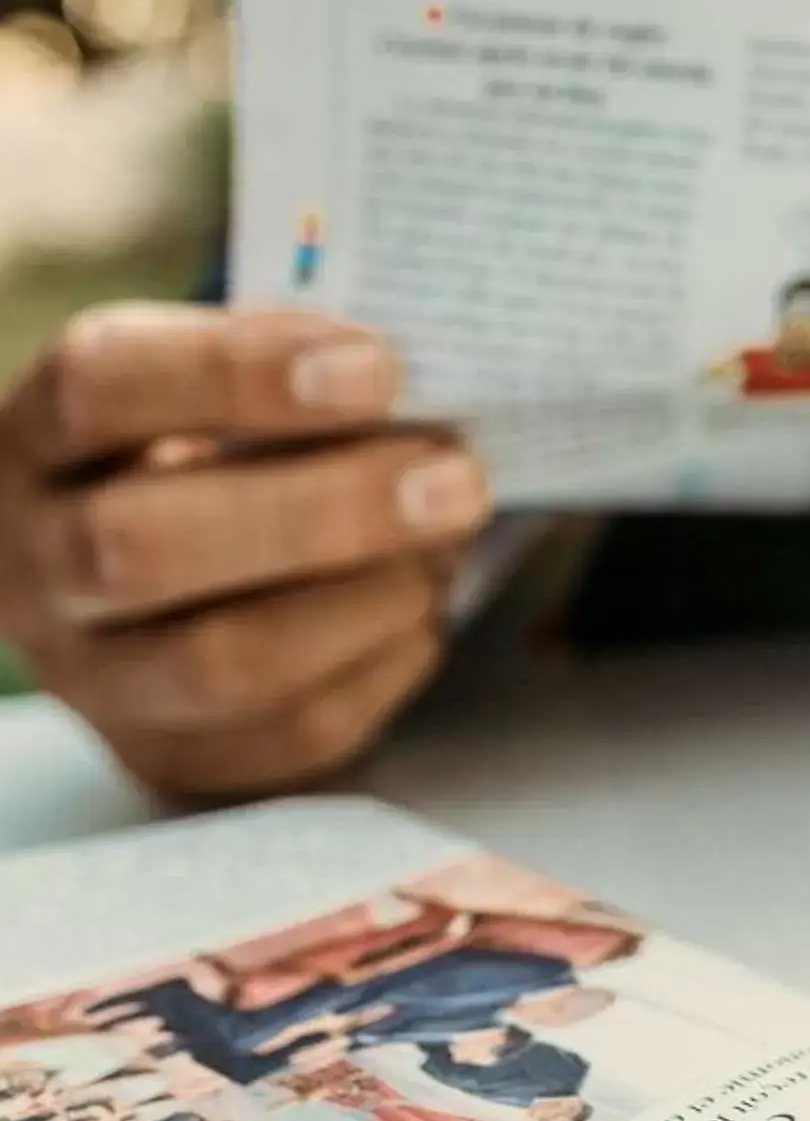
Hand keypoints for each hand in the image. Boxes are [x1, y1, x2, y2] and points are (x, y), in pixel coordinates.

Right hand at [0, 306, 490, 797]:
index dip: (239, 372)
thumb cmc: (220, 442)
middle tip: (456, 479)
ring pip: (225, 661)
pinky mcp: (170, 754)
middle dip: (325, 511)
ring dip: (373, 595)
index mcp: (39, 436)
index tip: (381, 368)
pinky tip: (421, 605)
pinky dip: (388, 660)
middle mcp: (36, 563)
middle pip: (143, 548)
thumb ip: (302, 367)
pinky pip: (294, 731)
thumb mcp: (226, 379)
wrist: (165, 559)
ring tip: (450, 539)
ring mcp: (92, 676)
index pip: (101, 388)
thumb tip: (434, 382)